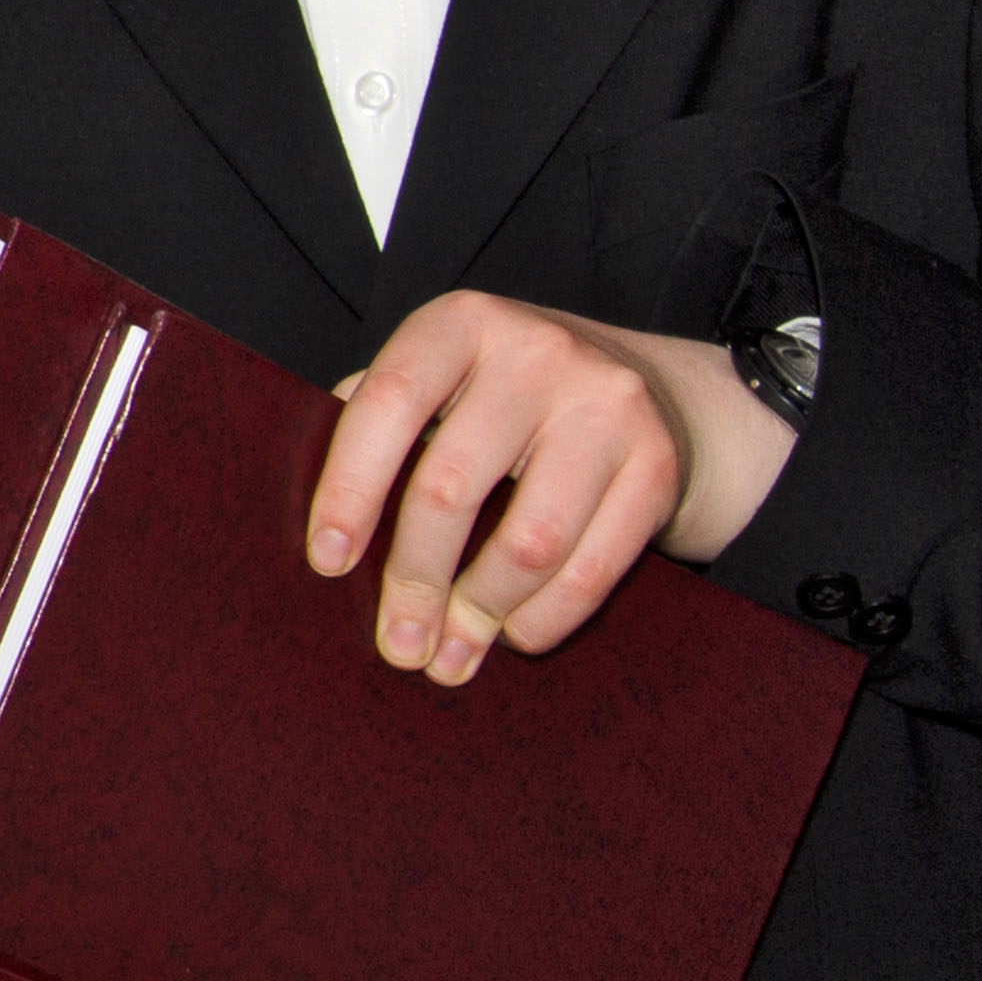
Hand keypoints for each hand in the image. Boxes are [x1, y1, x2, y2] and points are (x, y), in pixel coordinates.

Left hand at [307, 292, 792, 681]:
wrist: (657, 388)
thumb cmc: (511, 396)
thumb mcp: (445, 378)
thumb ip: (380, 426)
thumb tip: (324, 532)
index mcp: (461, 324)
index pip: (388, 402)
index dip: (349, 488)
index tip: (327, 562)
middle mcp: (536, 352)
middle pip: (450, 485)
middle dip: (414, 580)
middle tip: (397, 645)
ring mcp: (607, 406)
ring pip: (528, 541)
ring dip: (479, 613)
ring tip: (450, 655)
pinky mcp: (657, 465)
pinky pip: (592, 568)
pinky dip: (544, 618)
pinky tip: (513, 636)